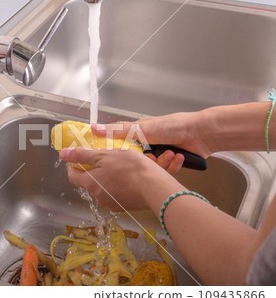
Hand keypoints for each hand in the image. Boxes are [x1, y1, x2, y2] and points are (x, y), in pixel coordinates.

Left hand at [60, 147, 185, 212]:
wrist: (155, 188)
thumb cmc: (132, 169)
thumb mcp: (105, 155)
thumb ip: (83, 155)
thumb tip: (64, 154)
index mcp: (91, 183)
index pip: (73, 176)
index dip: (73, 165)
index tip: (77, 157)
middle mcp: (99, 196)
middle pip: (89, 181)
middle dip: (94, 169)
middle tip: (105, 157)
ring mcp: (112, 203)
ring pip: (104, 187)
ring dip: (109, 177)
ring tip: (121, 165)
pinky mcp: (125, 206)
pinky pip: (117, 193)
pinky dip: (120, 185)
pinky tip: (130, 177)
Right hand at [92, 112, 211, 159]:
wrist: (201, 134)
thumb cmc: (173, 126)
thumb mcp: (142, 128)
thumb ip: (118, 131)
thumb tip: (95, 128)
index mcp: (137, 133)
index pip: (119, 144)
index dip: (113, 153)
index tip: (107, 161)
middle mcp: (146, 144)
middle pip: (135, 160)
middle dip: (142, 162)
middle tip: (148, 160)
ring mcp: (158, 154)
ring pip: (150, 168)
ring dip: (160, 163)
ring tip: (169, 154)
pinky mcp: (169, 163)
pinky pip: (164, 171)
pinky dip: (171, 165)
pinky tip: (177, 157)